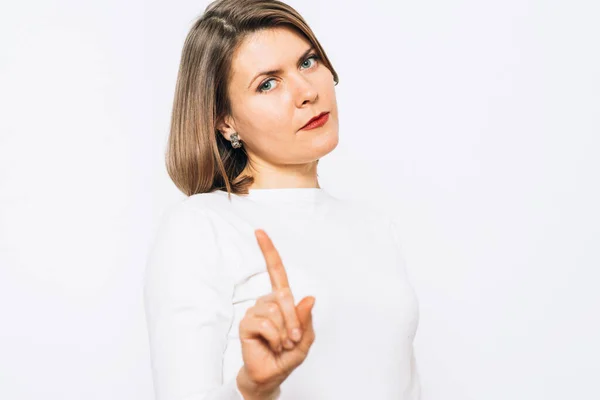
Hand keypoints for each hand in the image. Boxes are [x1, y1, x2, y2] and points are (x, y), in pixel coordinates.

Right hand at [236, 229, 315, 397]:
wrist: (270, 375)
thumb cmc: (286, 356)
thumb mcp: (305, 340)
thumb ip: (307, 320)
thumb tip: (309, 297)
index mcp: (281, 300)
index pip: (275, 271)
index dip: (268, 251)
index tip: (259, 231)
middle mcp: (267, 302)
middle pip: (283, 297)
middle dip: (294, 322)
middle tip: (293, 340)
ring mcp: (255, 312)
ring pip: (274, 312)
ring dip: (283, 333)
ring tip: (280, 344)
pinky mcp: (246, 324)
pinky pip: (264, 324)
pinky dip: (274, 337)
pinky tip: (271, 345)